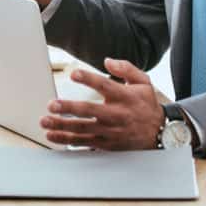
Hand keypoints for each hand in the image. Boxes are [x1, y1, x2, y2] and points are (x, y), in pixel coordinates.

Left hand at [39, 58, 164, 149]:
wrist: (160, 134)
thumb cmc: (146, 105)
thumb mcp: (144, 82)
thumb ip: (126, 68)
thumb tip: (107, 60)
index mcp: (124, 97)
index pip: (104, 86)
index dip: (88, 79)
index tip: (73, 73)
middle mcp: (116, 115)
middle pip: (89, 112)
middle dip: (69, 109)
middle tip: (51, 105)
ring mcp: (110, 132)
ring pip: (82, 130)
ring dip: (62, 126)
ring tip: (45, 121)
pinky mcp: (106, 144)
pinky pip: (84, 143)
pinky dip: (67, 140)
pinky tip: (52, 136)